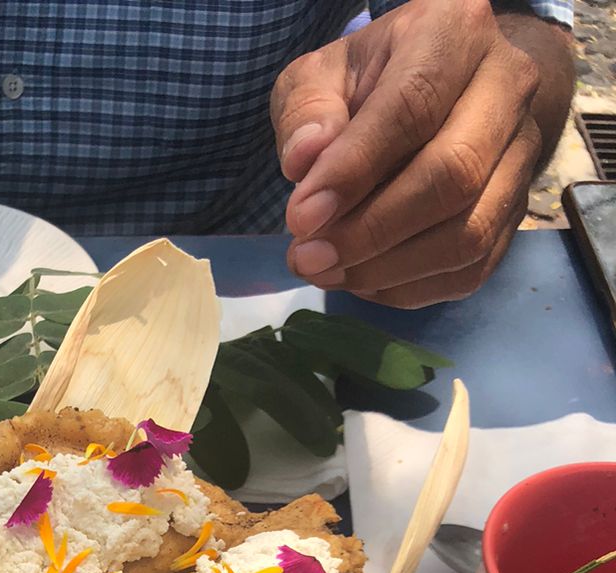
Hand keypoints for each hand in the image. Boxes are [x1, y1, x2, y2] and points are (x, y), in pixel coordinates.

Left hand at [270, 0, 552, 307]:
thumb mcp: (323, 75)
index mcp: (455, 33)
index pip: (413, 106)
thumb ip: (306, 112)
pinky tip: (362, 280)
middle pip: (453, 176)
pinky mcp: (516, 209)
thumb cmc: (373, 80)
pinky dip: (409, 289)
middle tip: (308, 257)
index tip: (301, 218)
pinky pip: (470, 269)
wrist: (444, 87)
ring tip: (325, 271)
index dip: (354, 172)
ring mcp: (521, 152)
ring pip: (468, 234)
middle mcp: (507, 86)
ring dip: (387, 270)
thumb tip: (303, 162)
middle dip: (371, 231)